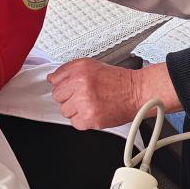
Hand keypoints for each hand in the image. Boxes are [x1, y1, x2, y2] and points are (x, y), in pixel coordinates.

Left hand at [48, 59, 180, 130]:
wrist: (137, 93)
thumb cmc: (119, 81)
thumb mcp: (92, 66)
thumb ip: (69, 70)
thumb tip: (52, 78)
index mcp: (80, 69)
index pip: (55, 79)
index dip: (64, 85)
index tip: (70, 87)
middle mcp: (81, 84)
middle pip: (58, 96)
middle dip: (69, 97)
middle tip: (84, 96)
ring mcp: (85, 102)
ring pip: (65, 111)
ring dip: (76, 110)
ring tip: (91, 104)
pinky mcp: (90, 118)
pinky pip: (75, 123)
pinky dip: (83, 120)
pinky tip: (94, 112)